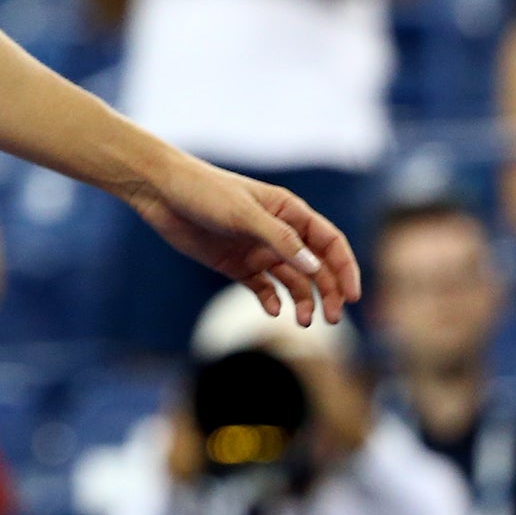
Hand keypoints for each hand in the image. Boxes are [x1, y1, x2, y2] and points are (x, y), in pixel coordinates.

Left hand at [127, 152, 359, 328]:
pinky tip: (272, 310)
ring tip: (304, 321)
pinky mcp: (238, 265)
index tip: (353, 296)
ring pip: (294, 282)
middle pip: (317, 267)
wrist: (162, 194)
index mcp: (289, 212)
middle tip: (333, 318)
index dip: (346, 268)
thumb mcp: (244, 214)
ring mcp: (259, 250)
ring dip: (304, 301)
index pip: (330, 242)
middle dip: (330, 292)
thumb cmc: (205, 192)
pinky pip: (264, 289)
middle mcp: (279, 233)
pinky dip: (272, 302)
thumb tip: (315, 267)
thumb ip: (280, 240)